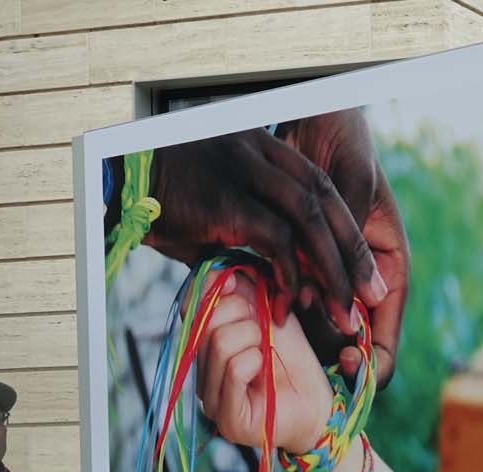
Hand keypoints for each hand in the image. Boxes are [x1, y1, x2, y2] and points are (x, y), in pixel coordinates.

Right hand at [142, 129, 379, 336]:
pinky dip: (290, 272)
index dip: (348, 231)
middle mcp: (259, 153)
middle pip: (326, 202)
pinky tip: (292, 302)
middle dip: (354, 254)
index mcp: (264, 149)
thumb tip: (268, 277)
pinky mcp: (225, 201)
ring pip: (309, 220)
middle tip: (372, 296)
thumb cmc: (160, 200)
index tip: (366, 271)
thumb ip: (249, 236)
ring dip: (333, 269)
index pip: (323, 188)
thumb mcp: (215, 214)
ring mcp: (243, 172)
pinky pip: (275, 238)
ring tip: (343, 312)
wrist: (111, 180)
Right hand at [195, 276, 333, 455]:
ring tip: (266, 352)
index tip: (233, 281)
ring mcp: (211, 401)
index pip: (189, 313)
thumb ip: (245, 298)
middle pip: (206, 325)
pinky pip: (233, 369)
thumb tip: (221, 271)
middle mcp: (202, 378)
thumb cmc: (295, 365)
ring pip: (220, 343)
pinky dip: (254, 360)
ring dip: (253, 339)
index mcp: (205, 353)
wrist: (321, 408)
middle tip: (264, 331)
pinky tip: (264, 368)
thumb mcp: (270, 322)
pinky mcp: (229, 420)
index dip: (209, 291)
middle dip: (242, 317)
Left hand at [281, 110, 408, 388]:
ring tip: (280, 337)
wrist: (314, 118)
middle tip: (307, 366)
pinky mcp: (303, 260)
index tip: (348, 368)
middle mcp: (362, 278)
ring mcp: (332, 272)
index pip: (387, 335)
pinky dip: (284, 307)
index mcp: (390, 267)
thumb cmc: (345, 145)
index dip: (371, 362)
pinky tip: (264, 310)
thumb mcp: (355, 188)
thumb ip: (350, 242)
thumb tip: (350, 299)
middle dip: (331, 356)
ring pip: (321, 324)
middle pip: (351, 339)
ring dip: (304, 335)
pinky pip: (297, 296)